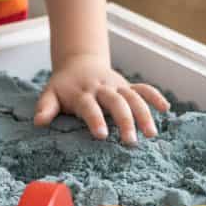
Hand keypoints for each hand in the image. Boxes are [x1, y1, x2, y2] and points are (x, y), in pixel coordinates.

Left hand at [34, 54, 170, 143]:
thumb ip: (45, 107)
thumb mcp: (50, 93)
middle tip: (131, 142)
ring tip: (152, 133)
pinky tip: (166, 109)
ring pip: (133, 97)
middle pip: (116, 102)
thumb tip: (39, 122)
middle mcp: (102, 88)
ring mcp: (117, 86)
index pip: (90, 106)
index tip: (102, 135)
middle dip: (125, 120)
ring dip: (144, 113)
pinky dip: (155, 96)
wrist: (79, 63)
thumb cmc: (63, 86)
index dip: (95, 119)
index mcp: (83, 92)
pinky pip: (143, 89)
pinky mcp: (127, 86)